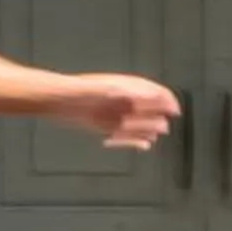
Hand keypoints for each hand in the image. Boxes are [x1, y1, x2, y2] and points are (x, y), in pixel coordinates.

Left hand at [49, 73, 180, 151]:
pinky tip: (143, 144)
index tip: (174, 109)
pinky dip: (135, 141)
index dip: (166, 99)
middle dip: (158, 116)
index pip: (153, 91)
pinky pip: (125, 136)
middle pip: (148, 108)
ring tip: (155, 134)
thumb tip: (149, 96)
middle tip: (163, 126)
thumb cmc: (80, 91)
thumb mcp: (107, 88)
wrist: (57, 100)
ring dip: (148, 129)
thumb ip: (130, 92)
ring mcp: (114, 114)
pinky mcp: (105, 126)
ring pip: (138, 123)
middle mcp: (122, 100)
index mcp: (126, 86)